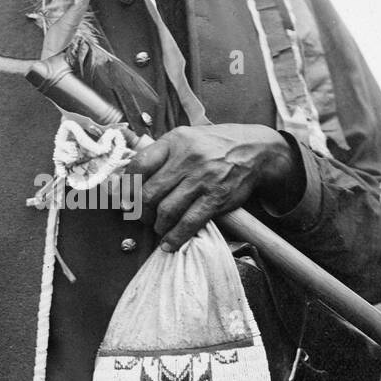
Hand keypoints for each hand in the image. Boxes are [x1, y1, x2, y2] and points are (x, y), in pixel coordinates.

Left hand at [133, 123, 303, 250]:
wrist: (256, 149)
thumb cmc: (216, 145)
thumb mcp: (187, 138)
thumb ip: (162, 155)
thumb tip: (130, 178)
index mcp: (175, 141)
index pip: (138, 165)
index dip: (126, 187)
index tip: (125, 199)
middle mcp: (187, 159)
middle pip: (148, 193)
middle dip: (140, 212)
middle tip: (142, 218)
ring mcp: (202, 179)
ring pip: (166, 211)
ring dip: (157, 226)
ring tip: (159, 227)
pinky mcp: (216, 197)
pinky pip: (189, 223)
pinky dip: (176, 237)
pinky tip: (170, 242)